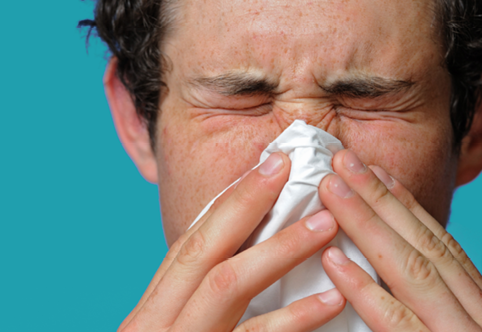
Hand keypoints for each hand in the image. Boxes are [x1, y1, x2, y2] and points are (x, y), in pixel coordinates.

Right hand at [119, 152, 346, 331]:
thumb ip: (200, 310)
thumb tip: (248, 267)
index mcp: (151, 313)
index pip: (188, 244)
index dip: (228, 203)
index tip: (268, 167)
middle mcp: (156, 323)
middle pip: (202, 249)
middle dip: (246, 203)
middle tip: (289, 166)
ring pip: (228, 283)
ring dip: (280, 249)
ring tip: (327, 224)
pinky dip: (296, 318)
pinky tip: (331, 299)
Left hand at [318, 150, 481, 331]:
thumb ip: (439, 315)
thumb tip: (392, 277)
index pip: (445, 248)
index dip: (408, 206)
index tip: (376, 172)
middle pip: (425, 247)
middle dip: (380, 200)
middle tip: (342, 161)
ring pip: (411, 271)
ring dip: (366, 225)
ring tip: (331, 191)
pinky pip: (395, 321)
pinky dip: (364, 288)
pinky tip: (333, 261)